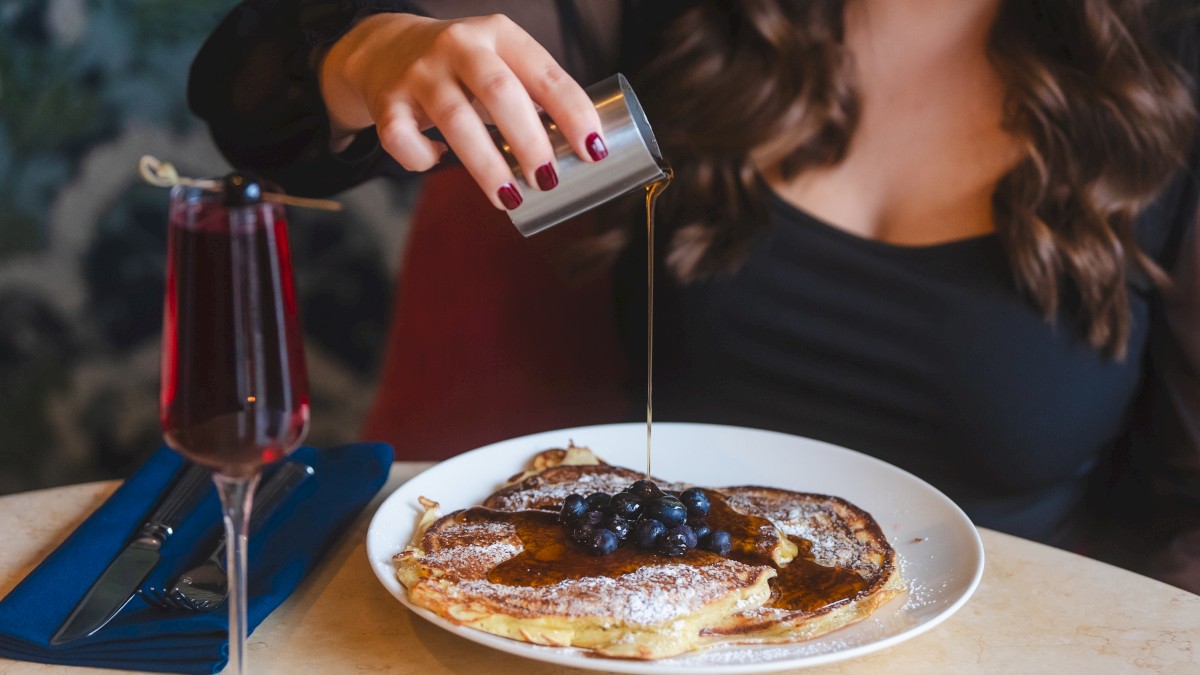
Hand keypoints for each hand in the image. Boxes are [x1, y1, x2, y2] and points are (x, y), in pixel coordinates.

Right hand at [319, 13, 607, 210]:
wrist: (384, 47)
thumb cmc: (462, 69)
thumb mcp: (500, 62)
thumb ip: (530, 95)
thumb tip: (576, 151)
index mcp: (500, 34)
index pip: (545, 72)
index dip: (573, 112)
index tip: (593, 149)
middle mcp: (459, 45)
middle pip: (501, 94)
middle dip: (530, 142)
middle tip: (548, 180)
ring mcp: (420, 71)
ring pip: (455, 120)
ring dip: (486, 165)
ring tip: (509, 197)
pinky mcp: (387, 99)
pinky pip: (402, 137)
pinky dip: (422, 158)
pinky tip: (437, 160)